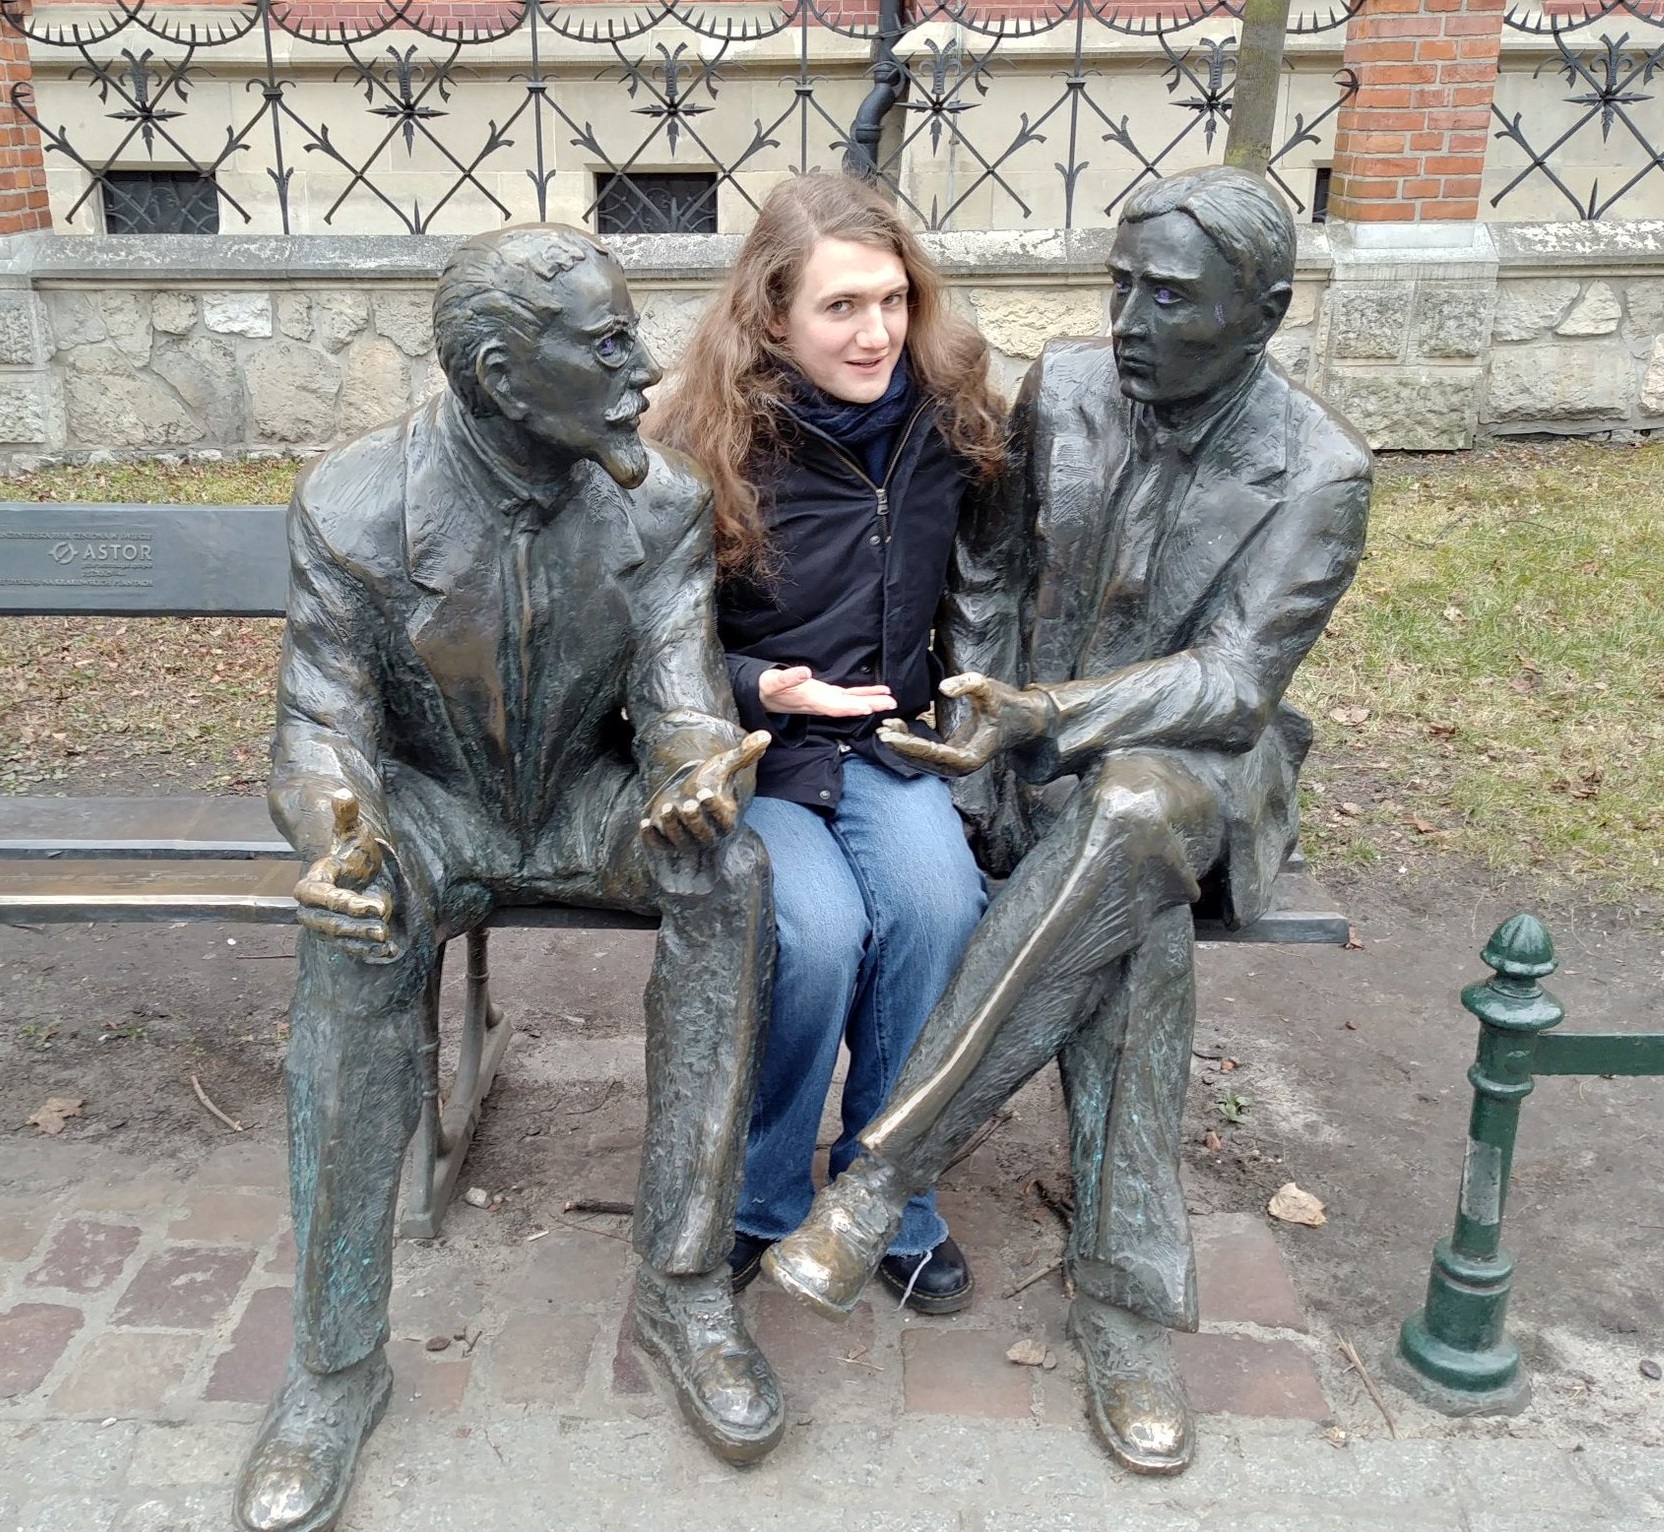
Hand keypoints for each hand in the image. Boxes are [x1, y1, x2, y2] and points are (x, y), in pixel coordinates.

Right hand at [293, 788, 398, 960]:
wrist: (360, 874)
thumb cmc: (354, 852)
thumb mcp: (354, 833)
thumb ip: (347, 816)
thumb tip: (344, 794)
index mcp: (312, 883)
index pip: (318, 897)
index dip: (343, 904)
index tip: (372, 907)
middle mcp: (312, 909)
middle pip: (327, 923)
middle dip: (354, 926)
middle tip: (383, 925)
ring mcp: (324, 925)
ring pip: (339, 938)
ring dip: (362, 941)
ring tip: (386, 937)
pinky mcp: (339, 938)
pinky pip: (350, 950)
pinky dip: (368, 952)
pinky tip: (388, 951)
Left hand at [640, 731, 769, 851]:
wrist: (684, 795)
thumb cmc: (707, 781)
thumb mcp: (723, 766)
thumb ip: (743, 754)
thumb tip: (765, 735)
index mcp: (726, 819)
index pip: (724, 819)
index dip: (713, 808)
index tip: (704, 792)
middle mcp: (709, 835)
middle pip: (703, 834)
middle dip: (694, 820)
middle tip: (687, 803)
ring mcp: (687, 842)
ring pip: (681, 840)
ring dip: (673, 826)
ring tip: (668, 806)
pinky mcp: (667, 843)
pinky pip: (660, 845)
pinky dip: (652, 837)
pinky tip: (646, 823)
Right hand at [758, 665, 895, 717]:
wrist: (765, 696)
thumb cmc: (769, 689)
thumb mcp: (773, 682)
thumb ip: (788, 677)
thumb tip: (804, 672)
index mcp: (810, 700)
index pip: (833, 707)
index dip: (851, 708)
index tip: (867, 708)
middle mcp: (822, 703)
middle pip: (849, 706)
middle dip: (870, 706)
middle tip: (890, 705)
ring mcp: (826, 700)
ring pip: (852, 702)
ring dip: (872, 701)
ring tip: (891, 700)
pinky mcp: (828, 694)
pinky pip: (849, 696)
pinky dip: (865, 694)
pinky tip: (880, 692)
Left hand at [877, 671, 1053, 776]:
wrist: (1025, 720)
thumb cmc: (1008, 705)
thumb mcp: (990, 688)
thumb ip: (968, 684)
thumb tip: (944, 688)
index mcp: (970, 758)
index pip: (933, 754)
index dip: (910, 745)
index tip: (890, 735)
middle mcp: (961, 766)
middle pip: (924, 761)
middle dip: (901, 747)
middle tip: (881, 730)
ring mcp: (957, 764)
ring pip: (923, 760)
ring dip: (903, 746)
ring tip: (884, 728)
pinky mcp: (953, 756)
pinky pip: (927, 753)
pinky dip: (911, 742)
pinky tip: (897, 728)